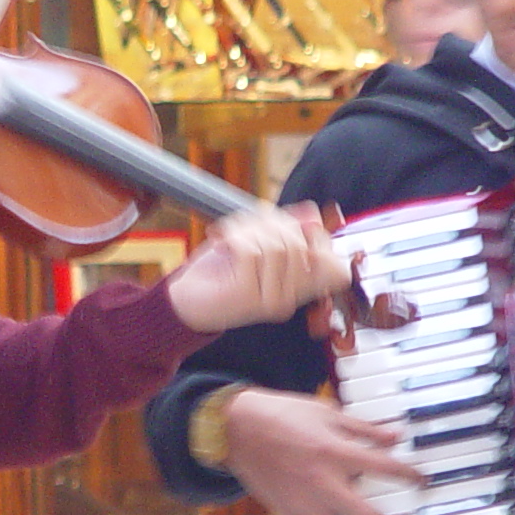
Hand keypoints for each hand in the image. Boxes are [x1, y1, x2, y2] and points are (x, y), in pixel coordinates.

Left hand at [163, 202, 351, 334]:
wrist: (183, 300)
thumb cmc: (218, 270)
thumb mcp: (255, 241)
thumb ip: (285, 228)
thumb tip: (312, 213)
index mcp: (296, 289)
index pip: (331, 263)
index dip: (316, 235)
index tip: (285, 223)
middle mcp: (288, 299)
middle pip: (300, 244)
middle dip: (271, 224)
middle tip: (246, 226)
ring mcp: (269, 301)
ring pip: (278, 247)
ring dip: (250, 230)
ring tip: (230, 234)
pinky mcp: (247, 297)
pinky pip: (252, 252)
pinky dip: (234, 237)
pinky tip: (221, 240)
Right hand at [221, 388, 423, 514]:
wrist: (235, 428)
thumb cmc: (281, 414)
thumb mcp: (325, 412)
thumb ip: (361, 428)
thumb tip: (395, 436)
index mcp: (333, 451)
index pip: (381, 467)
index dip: (406, 475)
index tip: (421, 481)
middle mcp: (321, 482)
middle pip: (363, 514)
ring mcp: (303, 503)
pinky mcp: (286, 514)